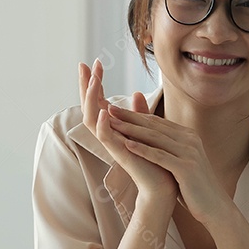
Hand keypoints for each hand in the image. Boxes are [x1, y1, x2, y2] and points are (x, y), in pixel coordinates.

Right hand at [78, 60, 175, 201]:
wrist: (163, 186)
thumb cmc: (156, 161)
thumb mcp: (147, 130)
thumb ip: (139, 113)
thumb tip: (137, 93)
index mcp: (115, 128)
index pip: (99, 101)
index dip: (95, 82)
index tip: (94, 62)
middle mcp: (109, 134)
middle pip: (90, 106)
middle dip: (86, 85)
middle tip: (84, 64)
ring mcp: (112, 144)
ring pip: (92, 119)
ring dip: (91, 100)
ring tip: (92, 81)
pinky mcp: (119, 155)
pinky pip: (105, 139)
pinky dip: (103, 126)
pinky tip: (104, 112)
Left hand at [105, 105, 230, 228]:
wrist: (214, 206)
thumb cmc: (195, 186)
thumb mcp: (183, 161)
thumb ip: (172, 147)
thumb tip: (154, 138)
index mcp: (188, 136)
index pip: (157, 122)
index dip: (136, 114)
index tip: (116, 109)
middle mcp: (190, 140)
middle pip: (155, 126)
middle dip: (131, 117)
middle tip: (110, 109)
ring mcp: (189, 153)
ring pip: (155, 138)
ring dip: (132, 130)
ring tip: (113, 124)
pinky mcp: (186, 168)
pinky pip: (160, 156)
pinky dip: (143, 150)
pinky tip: (127, 145)